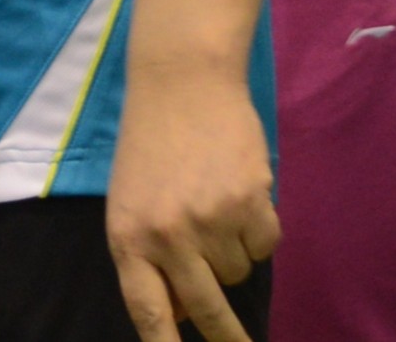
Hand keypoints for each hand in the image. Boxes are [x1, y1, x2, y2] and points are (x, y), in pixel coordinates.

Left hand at [107, 56, 280, 341]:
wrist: (183, 80)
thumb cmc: (151, 144)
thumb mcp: (131, 204)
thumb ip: (149, 259)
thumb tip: (181, 316)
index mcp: (129, 241)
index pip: (149, 313)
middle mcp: (169, 237)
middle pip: (205, 308)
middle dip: (228, 337)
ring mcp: (211, 219)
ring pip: (239, 271)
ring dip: (236, 252)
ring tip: (221, 207)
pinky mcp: (250, 198)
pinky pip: (266, 243)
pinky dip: (261, 230)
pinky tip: (245, 196)